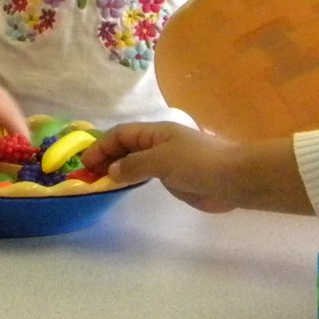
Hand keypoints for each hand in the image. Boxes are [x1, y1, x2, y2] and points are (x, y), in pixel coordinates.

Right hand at [81, 122, 249, 213]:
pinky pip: (145, 174)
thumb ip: (134, 165)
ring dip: (116, 168)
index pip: (121, 134)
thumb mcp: (161, 161)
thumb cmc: (197, 163)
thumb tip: (111, 170)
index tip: (86, 163)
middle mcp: (158, 144)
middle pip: (125, 146)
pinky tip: (122, 186)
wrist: (232, 180)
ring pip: (134, 161)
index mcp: (155, 132)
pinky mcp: (174, 177)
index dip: (101, 146)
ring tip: (99, 181)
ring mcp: (166, 160)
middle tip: (88, 174)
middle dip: (105, 156)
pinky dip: (130, 178)